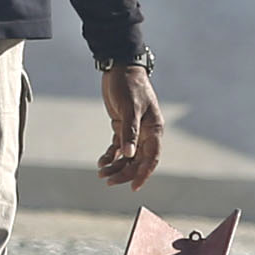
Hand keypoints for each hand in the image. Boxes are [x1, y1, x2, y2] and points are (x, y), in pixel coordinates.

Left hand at [96, 62, 164, 187]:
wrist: (119, 67)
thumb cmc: (128, 85)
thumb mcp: (129, 107)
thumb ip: (129, 131)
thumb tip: (129, 155)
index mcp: (153, 128)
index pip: (152, 158)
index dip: (144, 174)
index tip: (134, 187)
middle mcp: (146, 132)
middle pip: (138, 160)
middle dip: (124, 172)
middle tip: (107, 181)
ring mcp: (134, 130)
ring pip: (127, 156)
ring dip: (115, 166)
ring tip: (101, 173)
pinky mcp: (122, 126)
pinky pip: (118, 147)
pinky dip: (110, 156)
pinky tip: (101, 163)